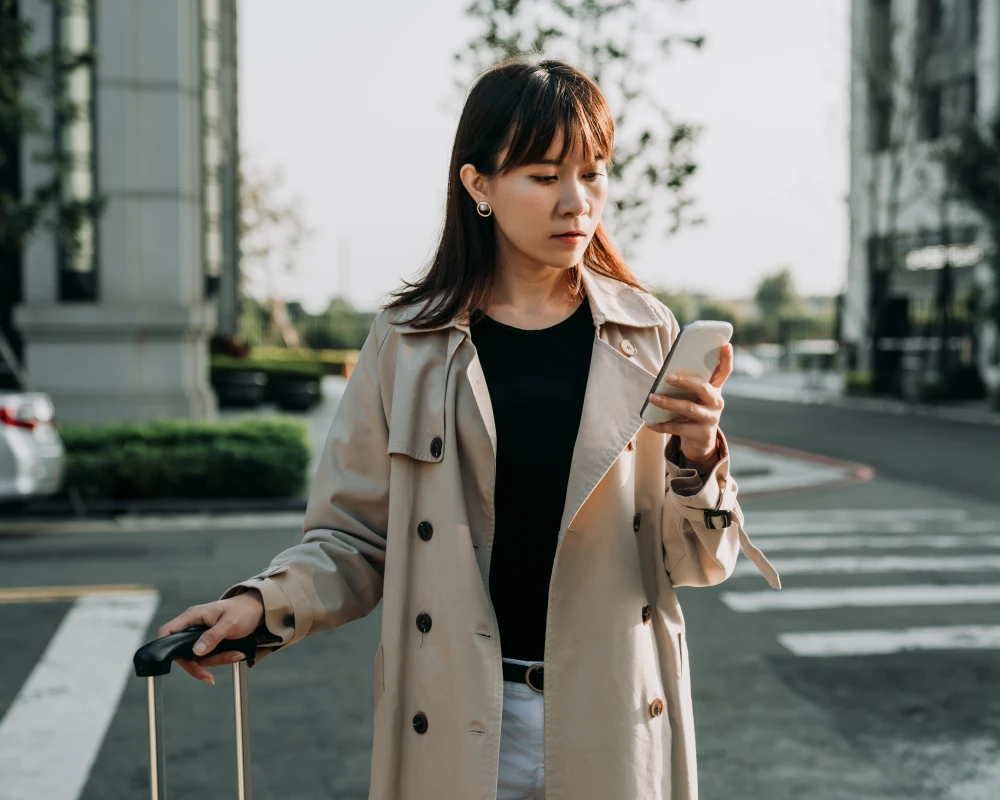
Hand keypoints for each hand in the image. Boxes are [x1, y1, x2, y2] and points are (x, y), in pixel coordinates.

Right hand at [156, 591, 264, 684]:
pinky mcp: (208, 642)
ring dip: (216, 661)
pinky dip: (221, 658)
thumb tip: (196, 651)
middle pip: (182, 652)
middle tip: (209, 675)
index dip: (163, 647)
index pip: (167, 631)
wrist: (257, 610)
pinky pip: (208, 657)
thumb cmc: (243, 610)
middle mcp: (192, 626)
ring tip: (236, 655)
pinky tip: (235, 654)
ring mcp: (200, 635)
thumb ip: (213, 636)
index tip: (173, 662)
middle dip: (197, 664)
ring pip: (198, 657)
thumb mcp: (230, 623)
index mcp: (193, 616)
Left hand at [643, 343, 732, 468]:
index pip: (725, 371)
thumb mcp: (693, 397)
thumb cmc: (692, 411)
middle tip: (667, 376)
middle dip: (685, 381)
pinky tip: (650, 422)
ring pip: (689, 408)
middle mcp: (717, 402)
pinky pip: (679, 428)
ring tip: (652, 397)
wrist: (699, 441)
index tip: (726, 344)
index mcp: (715, 389)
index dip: (727, 358)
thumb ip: (687, 384)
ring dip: (668, 403)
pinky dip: (662, 425)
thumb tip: (665, 373)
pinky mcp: (703, 434)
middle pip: (703, 387)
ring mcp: (712, 419)